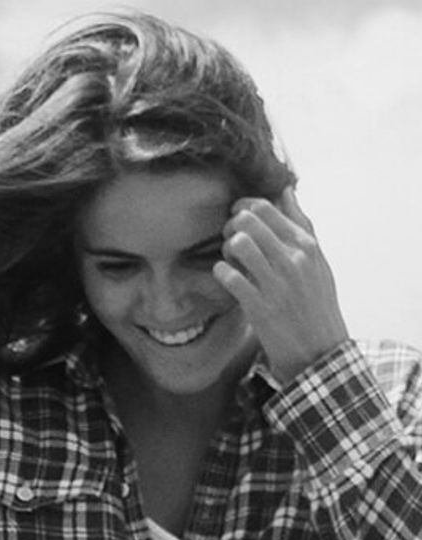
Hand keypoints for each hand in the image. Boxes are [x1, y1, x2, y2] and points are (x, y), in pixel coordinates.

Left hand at [214, 187, 348, 380]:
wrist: (320, 349)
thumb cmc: (315, 302)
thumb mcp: (317, 260)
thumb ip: (300, 224)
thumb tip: (286, 190)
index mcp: (307, 246)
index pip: (267, 207)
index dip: (243, 207)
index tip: (237, 217)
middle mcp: (294, 260)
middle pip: (248, 220)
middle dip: (231, 225)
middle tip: (230, 238)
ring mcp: (277, 283)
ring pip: (238, 243)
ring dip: (226, 249)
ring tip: (230, 259)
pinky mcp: (259, 306)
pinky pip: (228, 276)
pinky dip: (221, 273)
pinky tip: (226, 277)